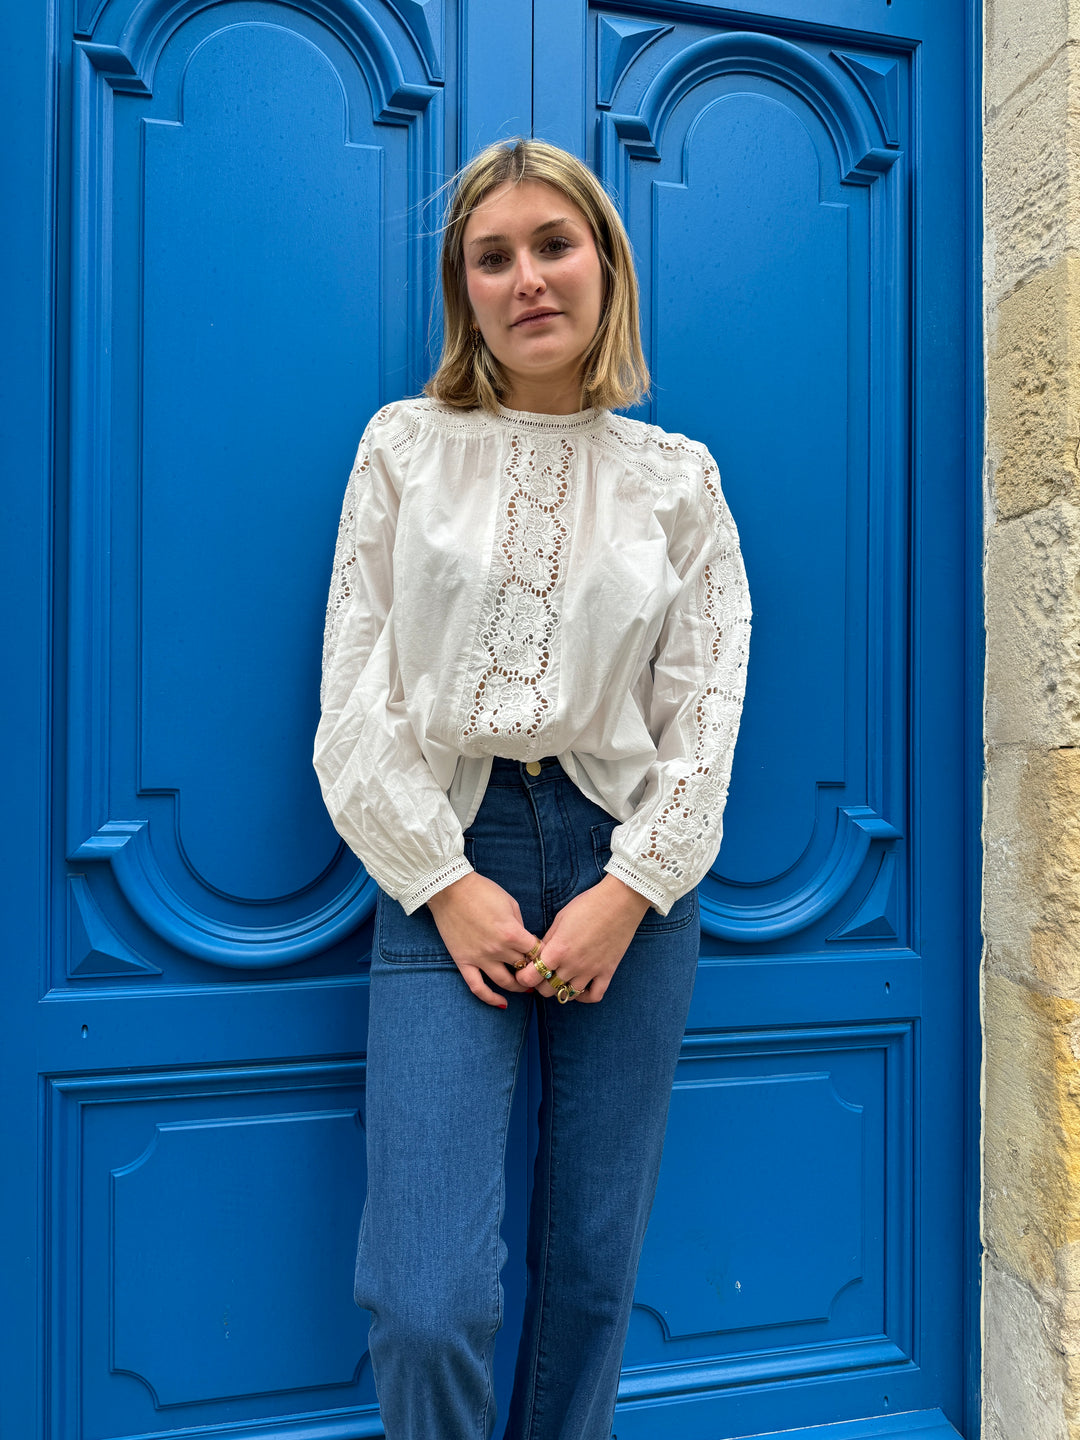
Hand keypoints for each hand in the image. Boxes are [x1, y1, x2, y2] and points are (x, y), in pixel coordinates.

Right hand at [427, 871, 538, 1008]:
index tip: (547, 955)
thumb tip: (525, 941)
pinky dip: (490, 998)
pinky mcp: (464, 961)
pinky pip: (477, 987)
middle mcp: (498, 949)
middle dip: (535, 971)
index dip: (544, 954)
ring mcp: (480, 958)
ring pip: (506, 982)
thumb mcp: (510, 903)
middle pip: (524, 968)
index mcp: (512, 933)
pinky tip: (502, 1003)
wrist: (449, 889)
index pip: (537, 952)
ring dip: (519, 987)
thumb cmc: (482, 891)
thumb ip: (520, 925)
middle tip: (540, 973)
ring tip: (526, 987)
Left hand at [517, 875, 650, 1003]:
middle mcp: (572, 965)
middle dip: (540, 984)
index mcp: (558, 950)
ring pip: (568, 995)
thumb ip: (548, 939)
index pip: (531, 977)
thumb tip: (539, 953)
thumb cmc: (588, 904)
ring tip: (560, 979)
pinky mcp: (607, 972)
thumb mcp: (561, 918)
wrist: (620, 902)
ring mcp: (591, 971)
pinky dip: (584, 997)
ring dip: (560, 989)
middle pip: (547, 989)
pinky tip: (579, 987)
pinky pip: (594, 996)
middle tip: (541, 975)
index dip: (524, 977)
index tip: (525, 972)